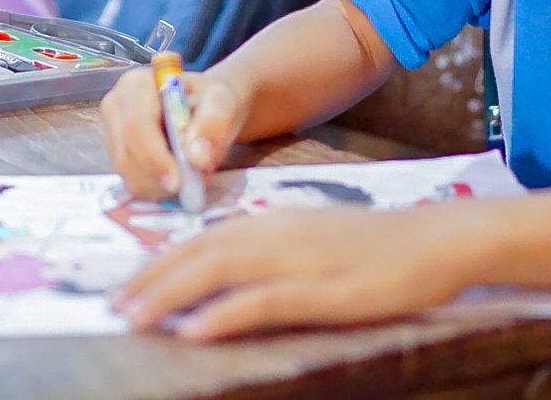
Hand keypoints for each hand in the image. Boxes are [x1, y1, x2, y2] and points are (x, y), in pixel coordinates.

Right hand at [100, 66, 249, 199]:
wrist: (205, 108)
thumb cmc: (208, 100)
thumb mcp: (220, 102)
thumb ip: (213, 124)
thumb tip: (197, 157)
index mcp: (136, 84)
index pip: (136, 125)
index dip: (154, 156)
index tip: (178, 180)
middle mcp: (115, 106)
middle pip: (126, 152)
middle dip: (156, 177)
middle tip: (187, 190)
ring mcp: (112, 131)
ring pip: (125, 171)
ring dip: (156, 186)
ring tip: (186, 182)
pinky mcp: (116, 154)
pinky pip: (129, 180)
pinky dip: (153, 189)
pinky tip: (174, 182)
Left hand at [113, 201, 482, 340]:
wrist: (436, 238)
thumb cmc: (375, 243)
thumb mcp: (310, 237)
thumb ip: (267, 249)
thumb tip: (221, 271)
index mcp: (270, 220)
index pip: (198, 238)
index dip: (156, 263)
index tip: (125, 287)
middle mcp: (275, 231)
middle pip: (197, 252)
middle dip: (150, 280)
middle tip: (113, 307)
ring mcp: (299, 259)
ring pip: (219, 271)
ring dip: (171, 295)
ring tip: (137, 318)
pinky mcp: (325, 290)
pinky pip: (263, 301)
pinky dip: (224, 314)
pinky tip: (195, 330)